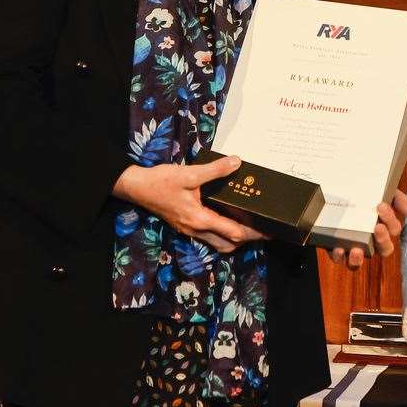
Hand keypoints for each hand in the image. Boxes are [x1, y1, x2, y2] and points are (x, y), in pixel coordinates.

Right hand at [112, 156, 266, 252]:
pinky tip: (228, 220)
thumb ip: (215, 170)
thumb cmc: (161, 181)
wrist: (137, 187)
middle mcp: (196, 230)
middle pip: (228, 244)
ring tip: (250, 227)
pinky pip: (210, 237)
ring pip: (218, 243)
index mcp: (199, 219)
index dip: (253, 233)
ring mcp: (189, 230)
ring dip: (235, 239)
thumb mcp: (189, 173)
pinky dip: (223, 233)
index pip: (233, 232)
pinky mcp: (185, 226)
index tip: (269, 231)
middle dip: (248, 239)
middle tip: (264, 230)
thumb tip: (237, 163)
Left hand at [329, 189, 406, 269]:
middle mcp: (371, 241)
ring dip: (359, 258)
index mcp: (384, 227)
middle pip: (384, 249)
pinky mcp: (338, 249)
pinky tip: (339, 249)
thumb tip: (404, 208)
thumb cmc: (362, 196)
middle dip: (383, 239)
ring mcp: (355, 247)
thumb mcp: (380, 190)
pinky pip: (340, 258)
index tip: (381, 206)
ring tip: (357, 250)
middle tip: (378, 227)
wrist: (337, 194)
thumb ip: (395, 196)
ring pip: (361, 261)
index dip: (390, 220)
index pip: (394, 229)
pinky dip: (339, 256)